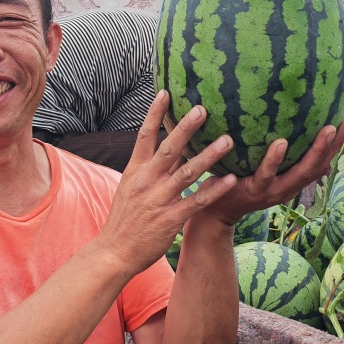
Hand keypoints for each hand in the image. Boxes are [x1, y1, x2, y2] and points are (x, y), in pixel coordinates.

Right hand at [95, 92, 239, 273]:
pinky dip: (213, 190)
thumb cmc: (126, 219)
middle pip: (168, 149)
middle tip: (203, 109)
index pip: (144, 136)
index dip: (154, 113)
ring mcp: (158, 200)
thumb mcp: (130, 187)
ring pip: (187, 173)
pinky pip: (196, 201)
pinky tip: (229, 180)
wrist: (114, 252)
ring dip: (208, 156)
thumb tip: (170, 147)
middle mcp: (146, 182)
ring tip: (227, 141)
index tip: (166, 92)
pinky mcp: (170, 219)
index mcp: (135, 171)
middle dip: (186, 128)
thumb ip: (150, 168)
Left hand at [198, 121, 343, 225]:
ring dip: (315, 152)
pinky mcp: (253, 190)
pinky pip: (266, 174)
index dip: (337, 147)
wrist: (214, 209)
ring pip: (299, 172)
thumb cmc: (237, 181)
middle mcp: (287, 188)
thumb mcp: (262, 169)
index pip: (321, 164)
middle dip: (333, 146)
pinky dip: (274, 159)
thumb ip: (277, 154)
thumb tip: (287, 124)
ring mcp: (272, 191)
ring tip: (326, 129)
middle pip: (317, 167)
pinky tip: (281, 142)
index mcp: (291, 181)